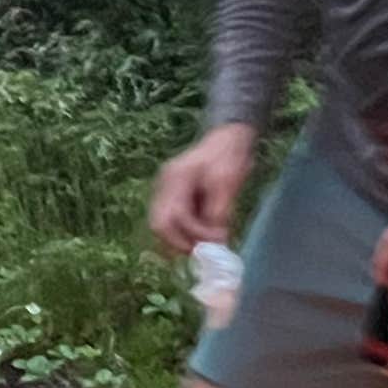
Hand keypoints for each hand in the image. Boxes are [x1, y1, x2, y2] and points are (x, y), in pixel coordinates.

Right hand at [147, 123, 257, 258]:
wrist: (227, 137)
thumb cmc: (229, 157)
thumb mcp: (229, 183)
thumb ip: (218, 212)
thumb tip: (215, 241)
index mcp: (176, 178)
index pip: (171, 218)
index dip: (192, 235)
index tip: (216, 241)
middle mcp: (164, 184)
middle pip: (158, 224)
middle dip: (179, 242)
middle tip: (203, 250)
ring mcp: (164, 188)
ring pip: (161, 225)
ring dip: (181, 238)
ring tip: (204, 241)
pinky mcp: (171, 194)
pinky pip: (169, 219)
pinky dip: (183, 230)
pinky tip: (201, 231)